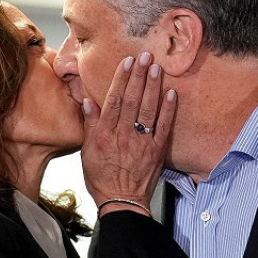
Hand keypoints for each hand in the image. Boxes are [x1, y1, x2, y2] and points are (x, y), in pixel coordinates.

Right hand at [81, 51, 176, 216]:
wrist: (122, 201)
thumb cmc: (102, 179)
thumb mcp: (87, 153)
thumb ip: (90, 125)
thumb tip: (88, 101)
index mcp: (106, 134)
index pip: (114, 100)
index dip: (121, 79)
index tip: (127, 62)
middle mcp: (125, 135)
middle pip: (133, 100)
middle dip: (139, 76)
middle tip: (146, 56)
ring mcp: (143, 143)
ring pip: (149, 109)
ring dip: (154, 86)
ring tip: (157, 68)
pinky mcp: (158, 151)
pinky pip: (164, 126)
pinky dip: (168, 109)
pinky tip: (171, 93)